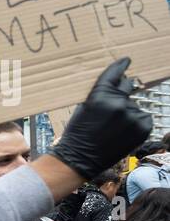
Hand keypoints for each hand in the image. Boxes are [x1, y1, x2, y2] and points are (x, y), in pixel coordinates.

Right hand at [49, 58, 151, 180]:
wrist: (79, 159)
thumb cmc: (77, 134)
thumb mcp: (83, 108)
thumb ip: (100, 95)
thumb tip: (116, 86)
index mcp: (101, 96)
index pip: (115, 74)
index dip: (121, 66)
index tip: (126, 60)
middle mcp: (119, 104)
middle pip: (128, 86)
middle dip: (124, 90)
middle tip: (116, 101)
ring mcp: (133, 116)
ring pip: (134, 106)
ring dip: (127, 112)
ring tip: (113, 128)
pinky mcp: (143, 128)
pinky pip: (143, 118)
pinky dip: (136, 123)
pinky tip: (122, 132)